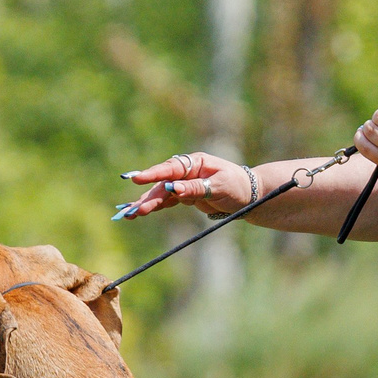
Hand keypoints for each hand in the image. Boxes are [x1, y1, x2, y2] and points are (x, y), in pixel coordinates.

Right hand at [115, 151, 253, 218]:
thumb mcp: (219, 187)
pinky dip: (153, 207)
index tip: (137, 179)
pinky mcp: (184, 195)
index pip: (170, 168)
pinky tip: (138, 213)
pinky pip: (165, 201)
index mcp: (195, 163)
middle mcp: (185, 171)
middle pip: (161, 184)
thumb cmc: (236, 186)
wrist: (248, 195)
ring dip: (146, 204)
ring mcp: (183, 183)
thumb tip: (173, 188)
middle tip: (132, 210)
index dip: (153, 174)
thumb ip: (196, 188)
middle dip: (147, 197)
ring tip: (129, 214)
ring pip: (160, 194)